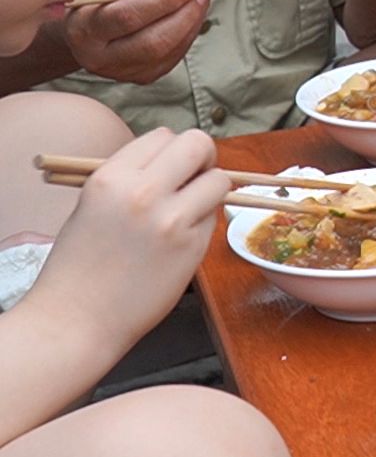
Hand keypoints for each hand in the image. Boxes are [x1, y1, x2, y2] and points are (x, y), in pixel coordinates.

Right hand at [22, 128, 229, 352]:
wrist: (76, 319)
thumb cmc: (80, 265)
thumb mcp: (93, 205)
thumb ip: (131, 179)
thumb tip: (172, 163)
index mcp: (110, 177)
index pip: (163, 136)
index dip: (172, 151)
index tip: (172, 167)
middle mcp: (142, 192)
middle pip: (197, 144)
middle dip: (202, 157)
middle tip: (196, 176)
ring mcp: (171, 219)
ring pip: (219, 179)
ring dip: (211, 190)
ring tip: (190, 210)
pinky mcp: (192, 246)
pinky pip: (215, 217)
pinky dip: (207, 221)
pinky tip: (182, 238)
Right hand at [64, 0, 211, 82]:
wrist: (83, 28)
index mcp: (83, 29)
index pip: (127, 17)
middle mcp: (100, 58)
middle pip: (153, 40)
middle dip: (185, 10)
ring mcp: (123, 72)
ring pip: (169, 49)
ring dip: (193, 18)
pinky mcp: (144, 76)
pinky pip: (176, 54)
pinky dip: (190, 29)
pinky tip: (192, 8)